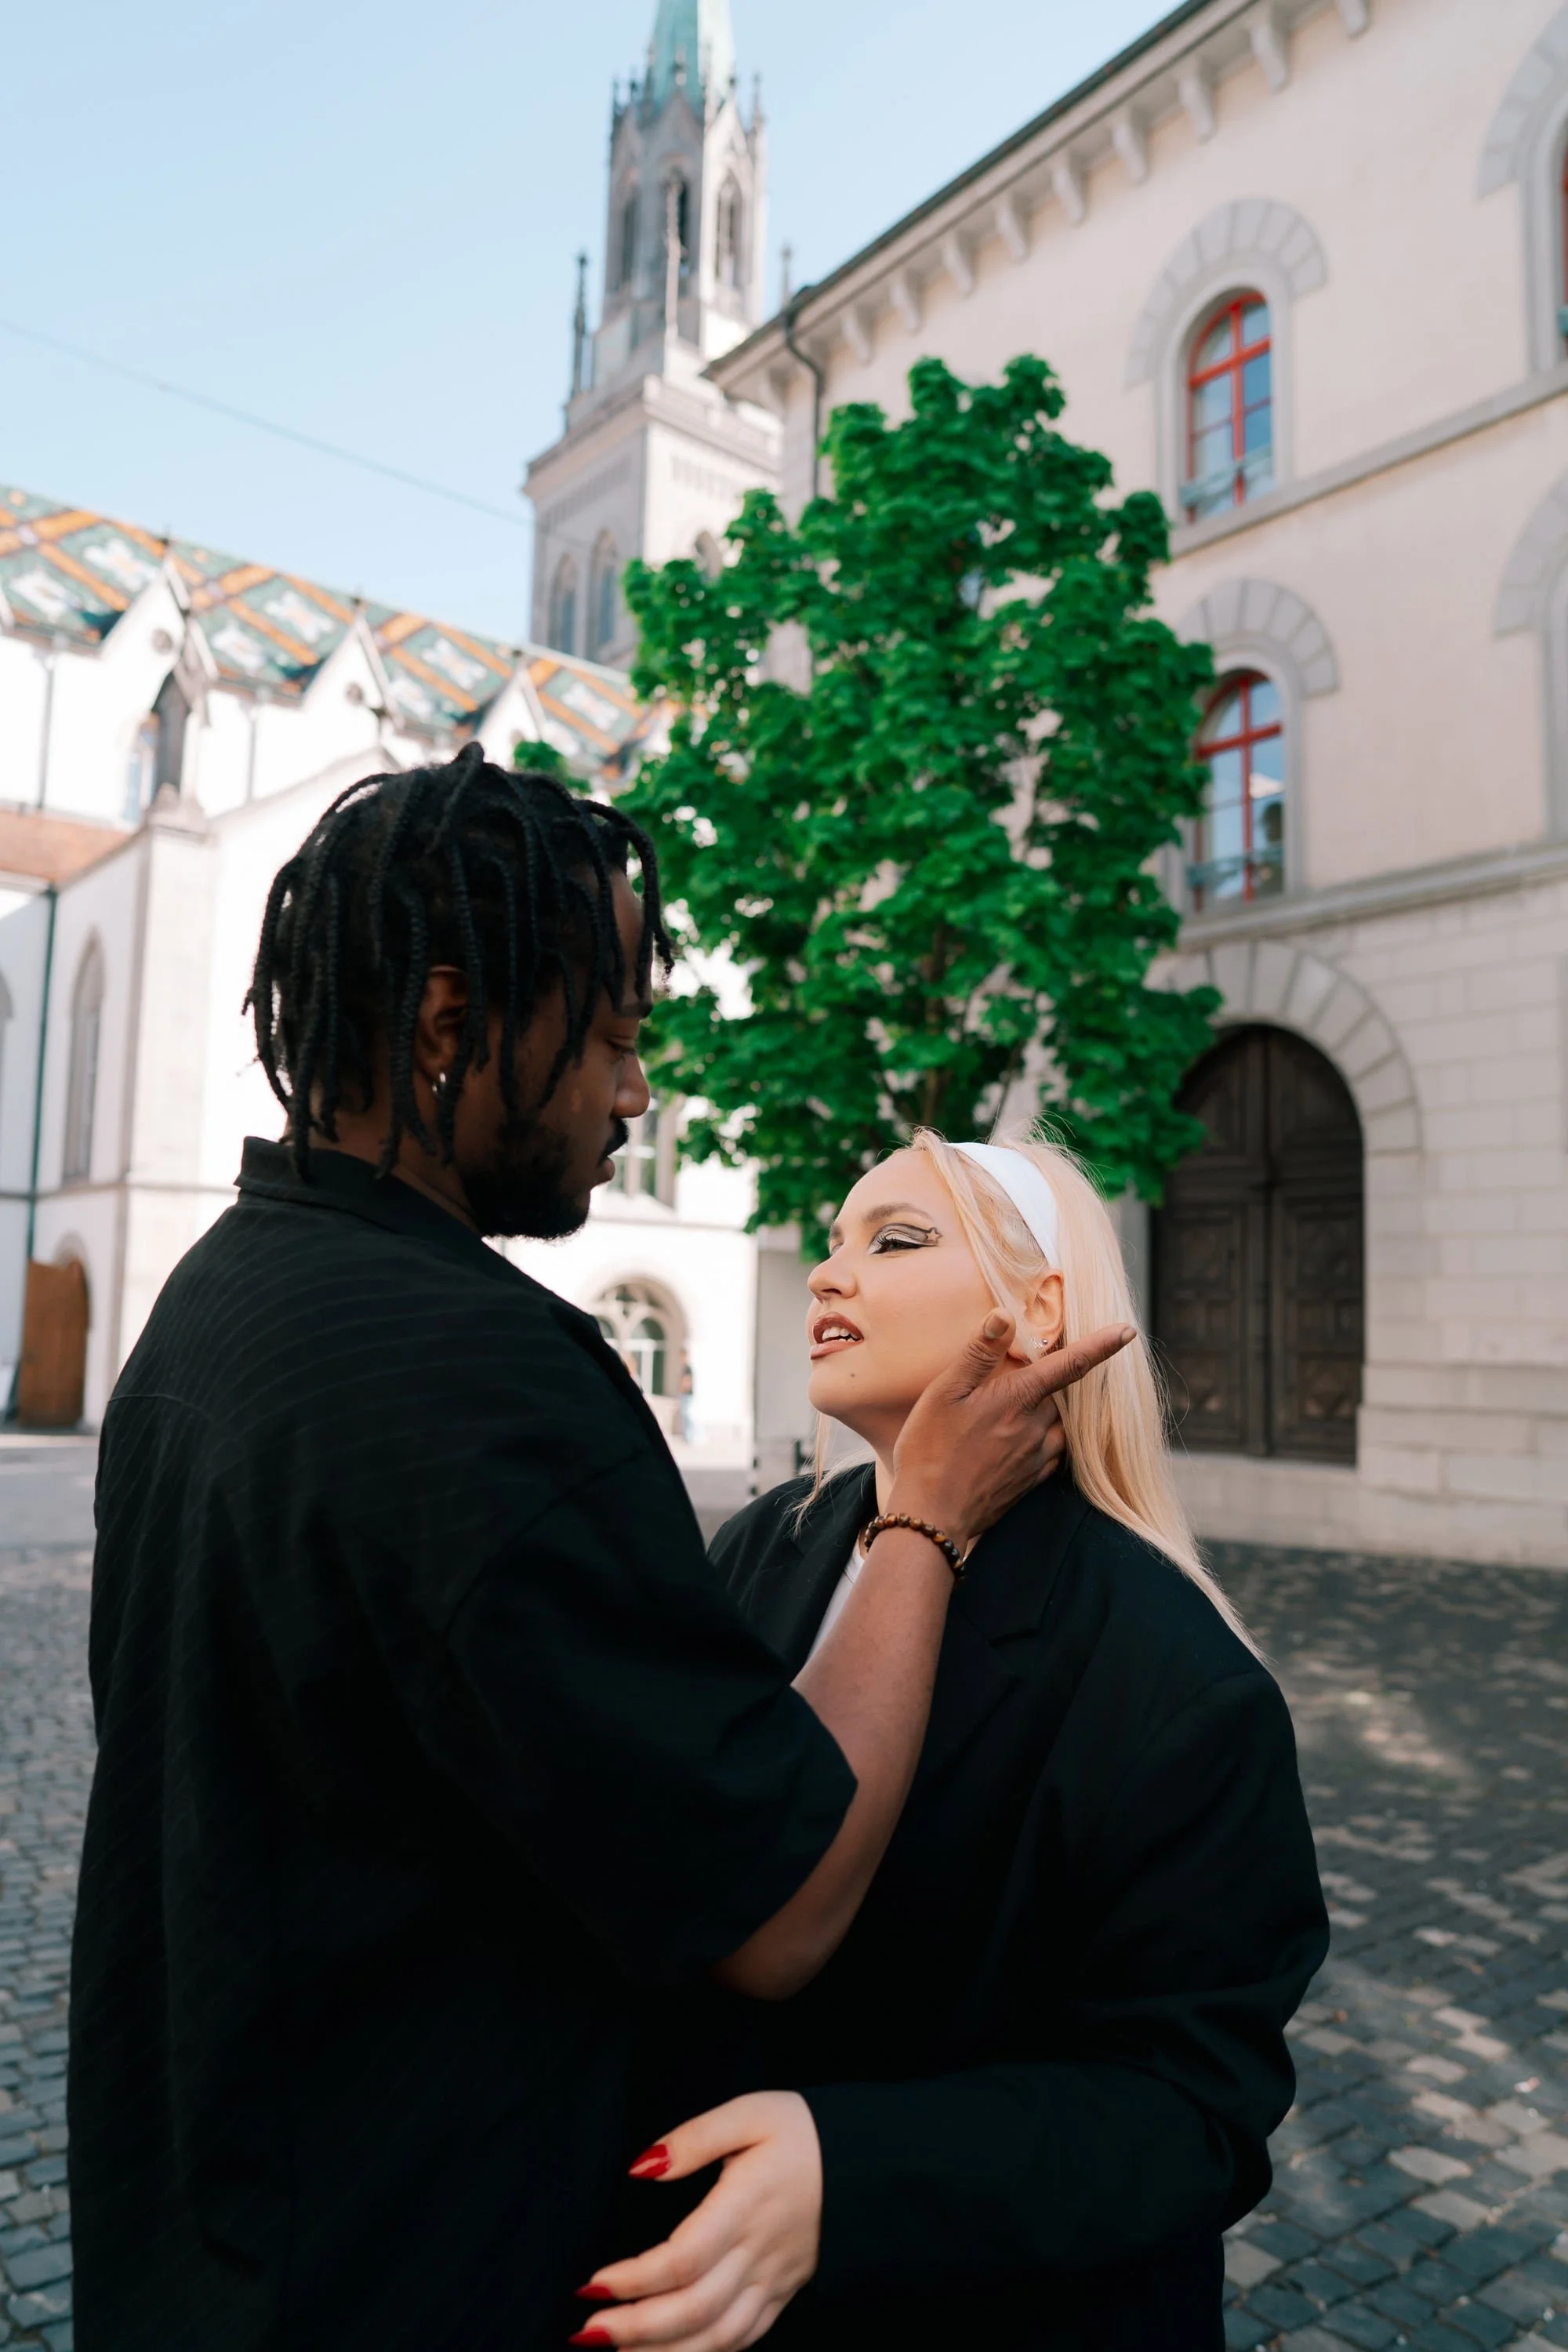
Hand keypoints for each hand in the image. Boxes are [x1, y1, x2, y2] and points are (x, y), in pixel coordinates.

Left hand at [572, 2093, 819, 2349]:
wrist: (873, 2162)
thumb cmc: (804, 2132)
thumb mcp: (750, 2113)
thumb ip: (693, 2138)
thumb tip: (641, 2167)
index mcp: (746, 2207)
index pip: (683, 2259)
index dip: (635, 2280)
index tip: (592, 2284)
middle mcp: (760, 2253)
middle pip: (694, 2308)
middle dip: (636, 2328)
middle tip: (587, 2333)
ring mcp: (775, 2280)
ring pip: (717, 2336)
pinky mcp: (784, 2292)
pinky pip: (744, 2337)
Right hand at [888, 1311, 1134, 1553]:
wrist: (932, 1515)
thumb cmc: (930, 1449)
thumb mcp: (945, 1393)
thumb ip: (978, 1353)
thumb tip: (1004, 1315)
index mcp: (1018, 1398)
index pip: (1071, 1364)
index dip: (1102, 1345)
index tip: (1127, 1331)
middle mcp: (1036, 1427)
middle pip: (1062, 1395)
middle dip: (1052, 1382)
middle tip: (1019, 1379)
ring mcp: (1037, 1457)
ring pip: (1060, 1425)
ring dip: (1049, 1413)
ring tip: (1017, 1411)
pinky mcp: (1031, 1482)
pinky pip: (1052, 1453)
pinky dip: (1045, 1440)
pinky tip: (1018, 1441)